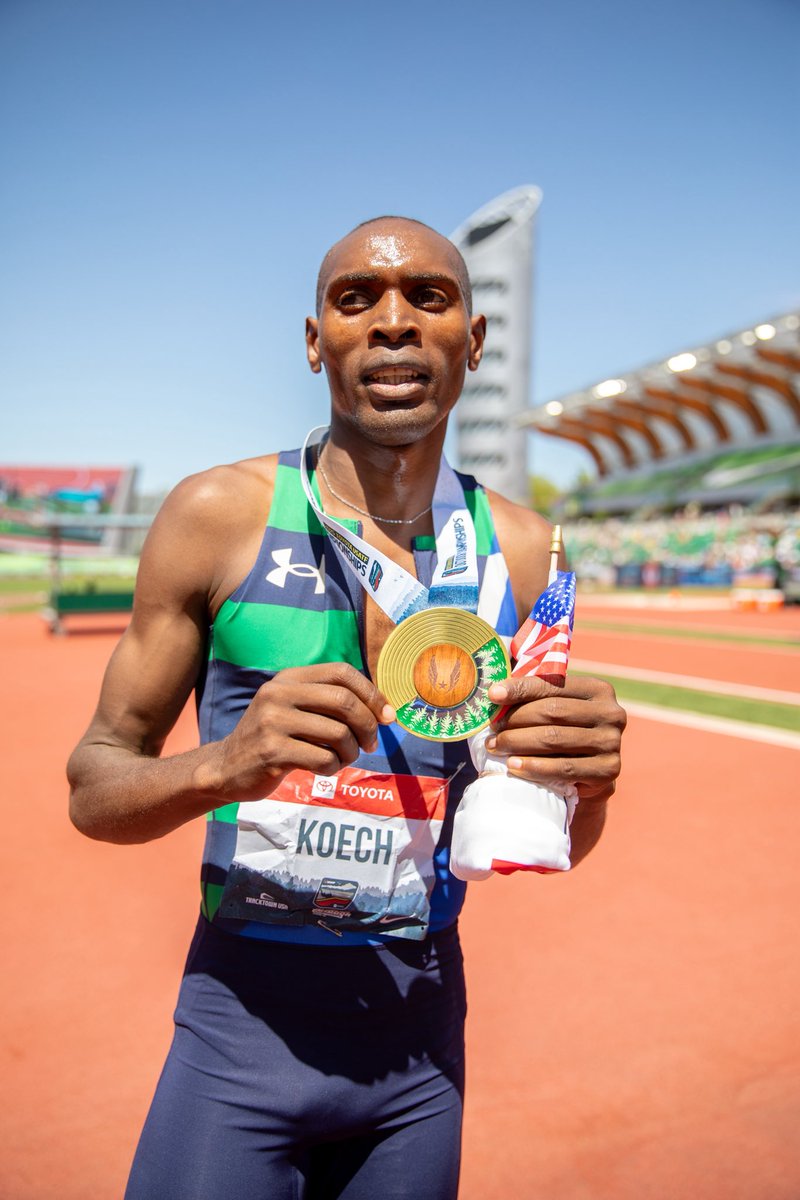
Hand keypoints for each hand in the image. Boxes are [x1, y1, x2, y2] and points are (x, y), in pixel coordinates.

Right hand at [210, 663, 394, 802]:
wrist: (226, 768)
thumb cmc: (273, 738)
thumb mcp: (293, 707)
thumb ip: (329, 702)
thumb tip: (385, 710)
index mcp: (288, 678)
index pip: (341, 672)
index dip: (371, 693)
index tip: (386, 716)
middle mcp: (279, 693)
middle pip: (344, 702)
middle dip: (368, 725)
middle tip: (370, 744)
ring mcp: (273, 722)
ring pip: (338, 734)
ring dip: (351, 752)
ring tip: (342, 758)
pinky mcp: (272, 752)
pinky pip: (323, 759)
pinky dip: (333, 768)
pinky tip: (324, 769)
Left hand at [486, 675, 625, 801]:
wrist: (589, 775)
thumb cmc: (565, 733)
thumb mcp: (555, 709)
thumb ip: (534, 694)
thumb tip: (495, 691)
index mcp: (598, 689)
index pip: (553, 685)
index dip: (521, 688)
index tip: (492, 695)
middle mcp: (611, 712)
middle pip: (552, 711)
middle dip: (515, 720)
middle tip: (492, 730)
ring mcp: (612, 742)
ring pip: (555, 739)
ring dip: (518, 743)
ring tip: (495, 747)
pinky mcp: (609, 769)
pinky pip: (564, 768)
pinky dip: (534, 767)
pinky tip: (514, 766)